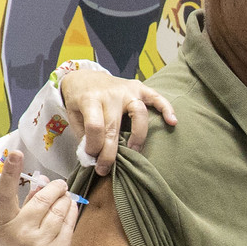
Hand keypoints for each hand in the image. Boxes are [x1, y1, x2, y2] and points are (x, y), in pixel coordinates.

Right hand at [0, 151, 76, 245]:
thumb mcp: (11, 232)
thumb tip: (41, 180)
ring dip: (65, 198)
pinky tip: (70, 209)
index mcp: (3, 225)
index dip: (10, 172)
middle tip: (59, 184)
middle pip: (44, 197)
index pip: (5, 194)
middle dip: (55, 187)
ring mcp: (41, 241)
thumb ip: (24, 205)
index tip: (15, 153)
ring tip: (64, 197)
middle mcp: (21, 231)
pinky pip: (70, 222)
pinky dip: (72, 211)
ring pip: (60, 208)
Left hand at [57, 60, 176, 176]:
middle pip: (114, 127)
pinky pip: (156, 97)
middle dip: (110, 153)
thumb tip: (95, 157)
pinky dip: (166, 109)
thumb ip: (84, 135)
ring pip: (138, 113)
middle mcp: (110, 94)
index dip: (94, 147)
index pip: (95, 127)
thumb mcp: (74, 115)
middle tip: (106, 169)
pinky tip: (172, 122)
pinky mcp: (139, 88)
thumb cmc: (79, 100)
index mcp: (90, 99)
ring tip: (133, 152)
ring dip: (137, 136)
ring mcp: (126, 90)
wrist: (84, 77)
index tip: (92, 158)